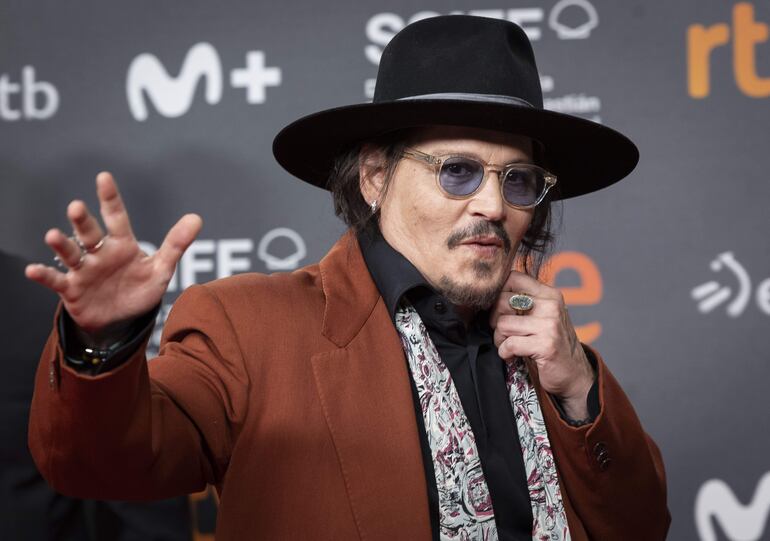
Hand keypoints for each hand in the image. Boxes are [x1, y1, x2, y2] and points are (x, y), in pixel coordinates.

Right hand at [25, 172, 201, 342]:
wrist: (122, 319)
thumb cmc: (139, 289)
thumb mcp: (161, 269)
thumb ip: (176, 244)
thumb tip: (197, 217)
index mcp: (122, 244)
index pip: (117, 217)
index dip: (110, 198)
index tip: (103, 177)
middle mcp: (99, 253)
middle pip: (90, 233)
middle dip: (82, 221)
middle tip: (76, 207)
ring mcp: (84, 270)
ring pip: (71, 253)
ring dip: (61, 244)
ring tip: (52, 235)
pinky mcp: (72, 289)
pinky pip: (56, 280)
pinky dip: (44, 275)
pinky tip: (32, 270)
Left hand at [490, 270, 593, 419]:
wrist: (574, 374)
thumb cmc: (551, 343)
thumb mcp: (542, 316)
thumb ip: (524, 302)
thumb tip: (490, 294)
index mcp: (549, 294)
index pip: (512, 277)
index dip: (497, 293)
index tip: (500, 310)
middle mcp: (551, 306)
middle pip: (501, 301)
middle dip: (495, 320)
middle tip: (504, 333)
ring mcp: (549, 325)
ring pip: (502, 324)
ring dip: (500, 339)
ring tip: (509, 346)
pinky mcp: (546, 345)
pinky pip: (509, 344)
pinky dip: (505, 353)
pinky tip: (513, 356)